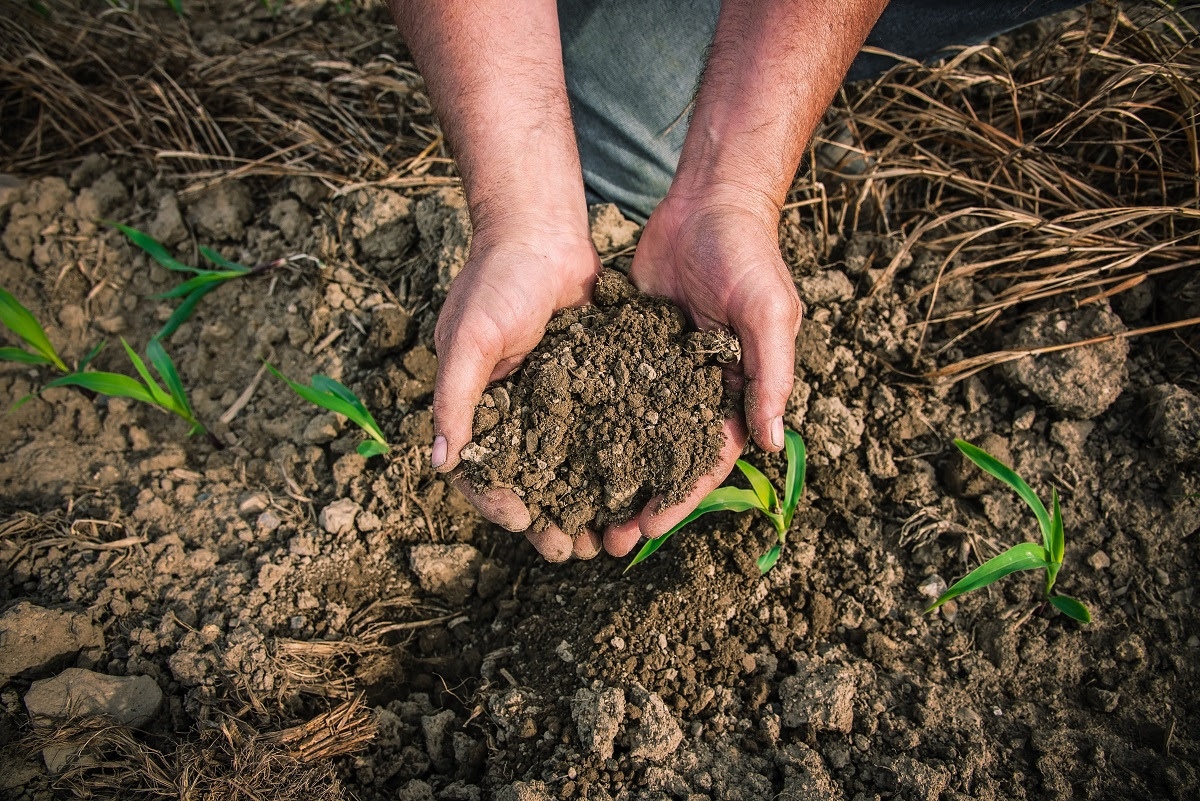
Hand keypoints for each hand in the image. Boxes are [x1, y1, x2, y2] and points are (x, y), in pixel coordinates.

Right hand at [432, 226, 603, 561]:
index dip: (500, 503)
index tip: (527, 525)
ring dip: (582, 502)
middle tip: (572, 551)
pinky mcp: (586, 382)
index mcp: (475, 404)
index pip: (481, 470)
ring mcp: (550, 398)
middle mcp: (512, 408)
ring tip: (603, 537)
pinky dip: (610, 462)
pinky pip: (597, 431)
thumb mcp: (471, 341)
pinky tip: (634, 488)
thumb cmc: (497, 281)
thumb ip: (455, 399)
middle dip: (548, 517)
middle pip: (528, 479)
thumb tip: (439, 463)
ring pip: (566, 465)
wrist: (543, 231)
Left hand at [602, 190, 802, 556]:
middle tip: (604, 540)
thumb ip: (769, 376)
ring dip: (608, 475)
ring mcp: (661, 371)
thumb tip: (770, 444)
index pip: (707, 461)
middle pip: (664, 461)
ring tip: (576, 512)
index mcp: (737, 393)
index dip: (678, 498)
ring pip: (631, 437)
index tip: (646, 529)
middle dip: (637, 501)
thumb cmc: (748, 257)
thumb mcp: (767, 314)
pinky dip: (588, 425)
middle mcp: (697, 391)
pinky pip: (608, 394)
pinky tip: (557, 452)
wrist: (708, 203)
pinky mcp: (628, 347)